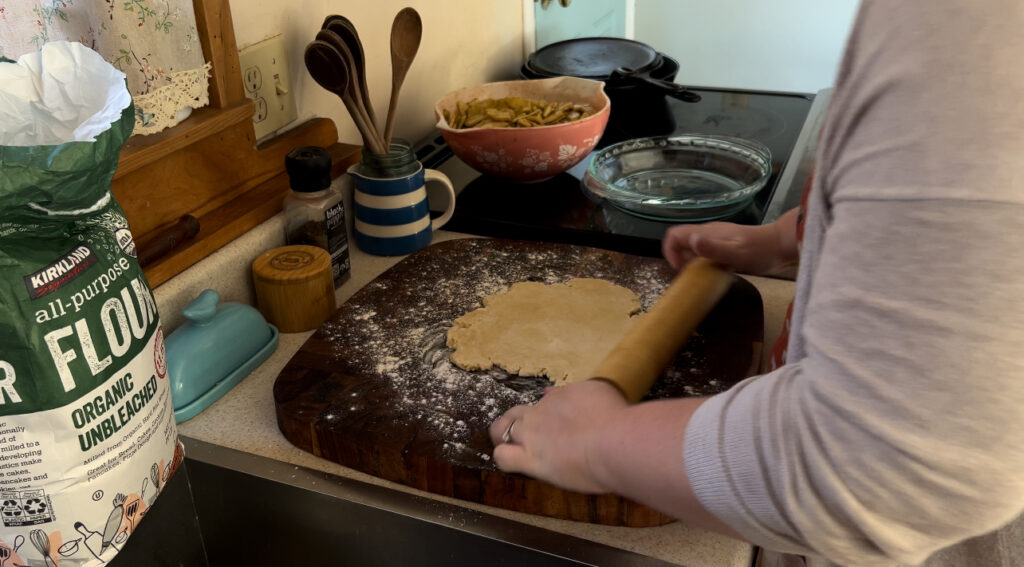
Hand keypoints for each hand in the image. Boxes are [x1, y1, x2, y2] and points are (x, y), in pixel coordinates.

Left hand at [490, 380, 627, 493]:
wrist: (614, 441)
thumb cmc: (616, 417)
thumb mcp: (601, 390)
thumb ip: (580, 390)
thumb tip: (555, 390)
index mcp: (559, 397)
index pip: (545, 401)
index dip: (549, 413)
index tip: (560, 423)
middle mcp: (540, 412)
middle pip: (516, 413)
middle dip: (517, 421)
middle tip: (530, 436)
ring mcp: (531, 435)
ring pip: (500, 430)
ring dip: (505, 437)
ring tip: (516, 450)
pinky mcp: (530, 459)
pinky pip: (503, 457)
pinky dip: (504, 458)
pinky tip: (515, 463)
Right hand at [661, 208, 798, 274]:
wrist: (782, 245)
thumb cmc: (761, 251)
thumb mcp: (736, 254)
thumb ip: (713, 248)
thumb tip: (691, 240)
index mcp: (707, 232)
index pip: (675, 234)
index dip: (670, 251)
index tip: (679, 269)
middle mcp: (709, 233)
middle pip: (682, 242)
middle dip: (681, 260)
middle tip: (692, 277)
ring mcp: (717, 239)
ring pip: (693, 249)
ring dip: (693, 264)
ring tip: (703, 278)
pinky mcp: (725, 246)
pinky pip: (706, 254)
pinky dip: (704, 265)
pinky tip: (716, 275)